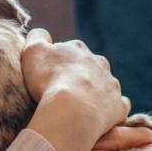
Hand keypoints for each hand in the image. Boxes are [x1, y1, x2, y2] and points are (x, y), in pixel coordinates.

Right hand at [21, 29, 129, 150]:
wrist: (71, 110)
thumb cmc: (49, 79)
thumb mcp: (33, 51)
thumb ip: (37, 37)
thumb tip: (42, 34)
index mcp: (78, 49)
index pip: (69, 51)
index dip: (58, 62)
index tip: (49, 75)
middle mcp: (99, 63)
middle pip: (89, 66)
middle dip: (80, 75)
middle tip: (64, 91)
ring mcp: (111, 84)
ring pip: (105, 84)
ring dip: (95, 92)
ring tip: (79, 106)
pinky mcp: (118, 106)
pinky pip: (118, 105)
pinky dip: (111, 108)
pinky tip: (100, 115)